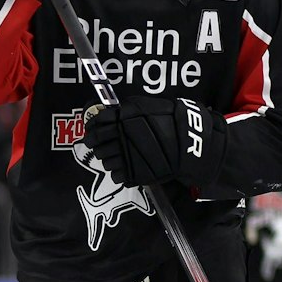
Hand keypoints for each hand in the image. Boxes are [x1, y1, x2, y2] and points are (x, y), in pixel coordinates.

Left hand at [85, 96, 225, 188]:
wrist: (190, 143)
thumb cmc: (172, 121)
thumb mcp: (148, 106)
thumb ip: (126, 110)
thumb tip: (107, 114)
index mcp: (121, 118)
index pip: (95, 123)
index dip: (91, 127)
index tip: (91, 130)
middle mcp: (119, 137)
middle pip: (95, 143)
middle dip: (95, 144)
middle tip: (99, 144)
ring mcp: (125, 157)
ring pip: (104, 160)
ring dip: (107, 157)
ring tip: (117, 155)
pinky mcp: (133, 173)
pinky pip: (116, 175)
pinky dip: (118, 171)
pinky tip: (126, 166)